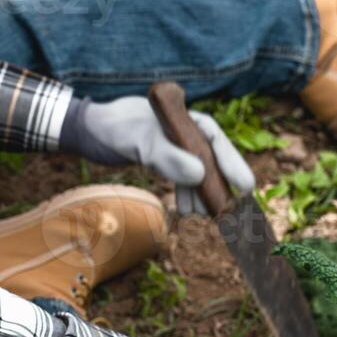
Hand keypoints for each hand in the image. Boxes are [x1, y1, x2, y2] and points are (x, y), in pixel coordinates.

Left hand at [58, 97, 255, 215]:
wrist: (91, 129)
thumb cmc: (115, 128)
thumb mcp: (139, 141)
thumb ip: (167, 157)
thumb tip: (199, 176)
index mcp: (186, 120)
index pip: (216, 142)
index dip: (232, 165)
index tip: (244, 187)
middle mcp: (186, 133)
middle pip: (213, 160)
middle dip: (221, 185)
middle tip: (234, 210)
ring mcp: (176, 147)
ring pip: (198, 173)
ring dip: (202, 195)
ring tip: (204, 217)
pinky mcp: (165, 159)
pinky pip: (183, 178)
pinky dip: (186, 194)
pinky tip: (187, 211)